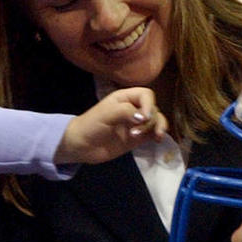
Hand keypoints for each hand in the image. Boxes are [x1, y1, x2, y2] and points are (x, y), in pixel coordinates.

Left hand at [53, 87, 167, 164]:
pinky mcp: (139, 136)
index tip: (144, 118)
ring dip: (157, 127)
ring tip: (154, 137)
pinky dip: (158, 134)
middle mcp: (133, 107)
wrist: (82, 146)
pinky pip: (154, 132)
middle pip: (153, 108)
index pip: (146, 95)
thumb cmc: (91, 125)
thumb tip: (144, 117)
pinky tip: (157, 140)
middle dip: (150, 120)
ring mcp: (137, 122)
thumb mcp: (106, 114)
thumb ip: (126, 112)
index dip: (148, 105)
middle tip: (135, 133)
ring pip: (156, 120)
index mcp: (124, 97)